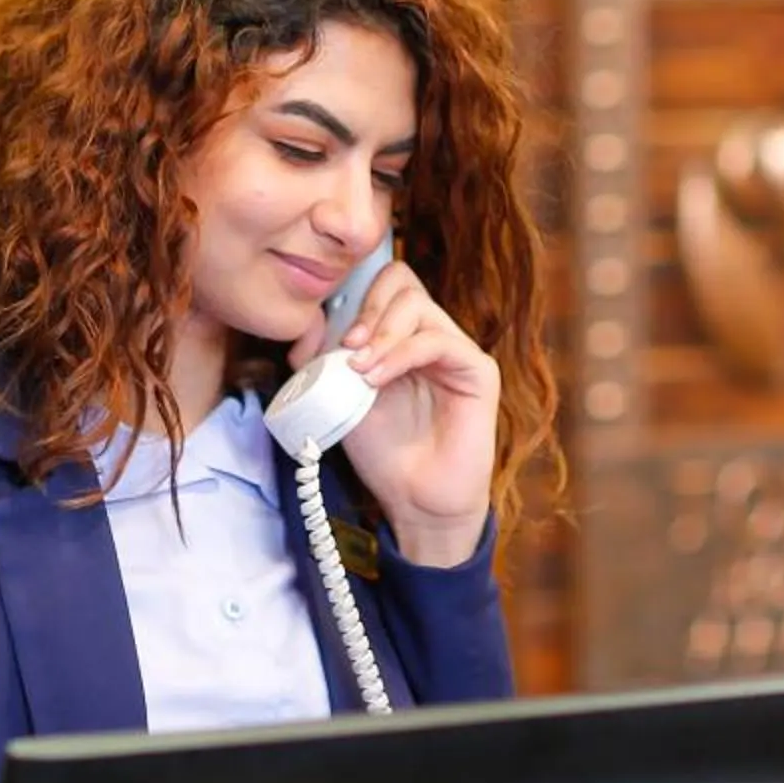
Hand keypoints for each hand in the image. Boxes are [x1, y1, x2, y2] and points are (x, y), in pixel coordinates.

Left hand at [288, 261, 496, 568]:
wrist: (415, 500)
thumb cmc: (383, 451)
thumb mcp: (339, 395)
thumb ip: (322, 359)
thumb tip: (306, 324)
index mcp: (401, 335)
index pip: (384, 283)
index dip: (355, 294)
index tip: (328, 330)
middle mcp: (430, 334)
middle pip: (401, 282)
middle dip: (366, 309)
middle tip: (346, 347)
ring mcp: (455, 350)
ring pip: (417, 304)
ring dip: (380, 334)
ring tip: (358, 368)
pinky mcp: (478, 370)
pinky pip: (437, 341)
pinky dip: (400, 355)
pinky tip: (376, 378)